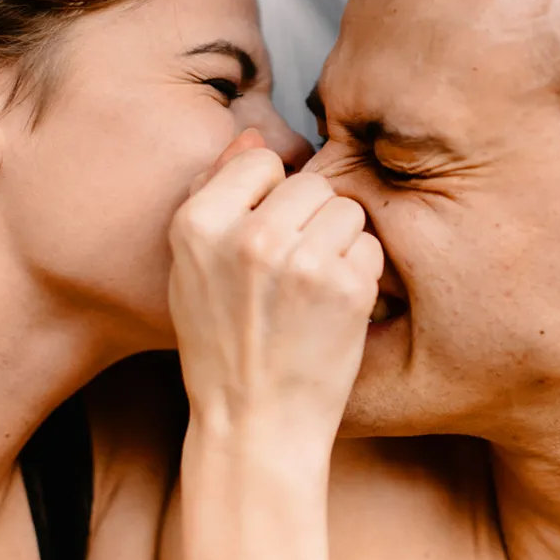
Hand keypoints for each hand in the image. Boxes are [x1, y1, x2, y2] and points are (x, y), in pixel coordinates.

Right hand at [168, 131, 383, 454]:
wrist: (254, 424)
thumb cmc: (221, 346)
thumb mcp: (191, 269)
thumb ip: (214, 194)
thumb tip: (252, 136)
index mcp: (198, 224)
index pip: (260, 162)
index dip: (269, 199)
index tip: (263, 240)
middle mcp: (249, 237)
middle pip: (310, 183)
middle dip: (309, 220)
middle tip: (291, 274)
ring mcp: (300, 262)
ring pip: (345, 209)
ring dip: (339, 243)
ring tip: (312, 290)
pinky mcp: (346, 287)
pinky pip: (369, 246)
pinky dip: (361, 274)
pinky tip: (333, 309)